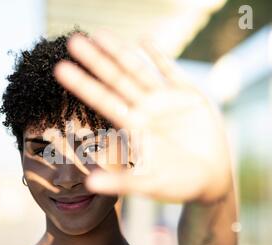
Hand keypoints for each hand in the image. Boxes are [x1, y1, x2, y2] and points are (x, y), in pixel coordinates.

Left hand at [54, 30, 232, 203]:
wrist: (211, 177)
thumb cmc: (178, 184)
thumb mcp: (149, 183)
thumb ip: (120, 183)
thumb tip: (89, 185)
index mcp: (131, 128)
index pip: (102, 102)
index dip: (82, 85)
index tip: (60, 69)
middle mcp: (143, 110)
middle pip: (115, 80)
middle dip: (96, 61)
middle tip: (74, 40)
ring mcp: (164, 100)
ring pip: (138, 71)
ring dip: (121, 52)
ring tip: (100, 33)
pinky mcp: (187, 95)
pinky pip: (170, 71)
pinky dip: (159, 57)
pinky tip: (145, 41)